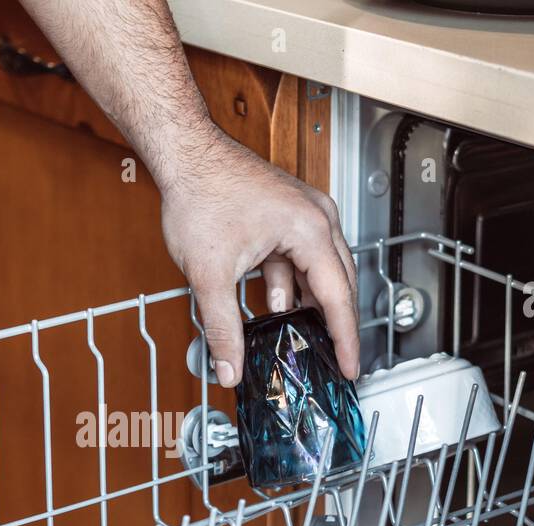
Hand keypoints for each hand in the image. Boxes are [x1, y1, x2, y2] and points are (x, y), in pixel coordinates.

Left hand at [159, 128, 359, 383]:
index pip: (338, 297)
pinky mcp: (287, 215)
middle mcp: (316, 218)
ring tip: (304, 339)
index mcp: (310, 230)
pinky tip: (276, 307)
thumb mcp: (210, 273)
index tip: (348, 366)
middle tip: (333, 360)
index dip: (344, 339)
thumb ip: (222, 327)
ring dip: (309, 305)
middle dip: (334, 325)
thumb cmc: (201, 190)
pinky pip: (299, 259)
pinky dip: (291, 285)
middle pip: (338, 284)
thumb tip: (229, 366)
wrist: (184, 152)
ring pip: (318, 272)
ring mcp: (304, 214)